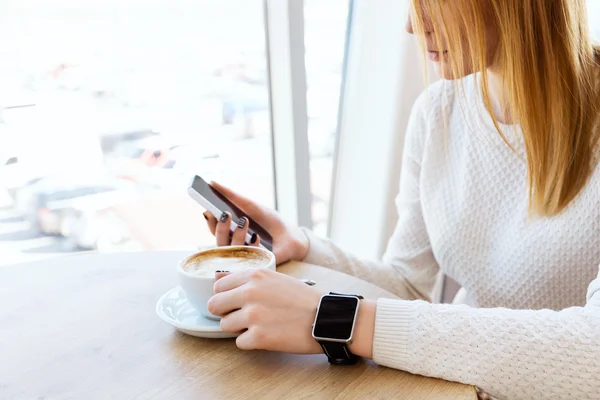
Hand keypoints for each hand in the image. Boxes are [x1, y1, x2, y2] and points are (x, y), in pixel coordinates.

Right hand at [203, 181, 309, 264]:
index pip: (214, 229)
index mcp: (230, 232)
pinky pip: (248, 260)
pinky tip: (256, 236)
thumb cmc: (269, 221)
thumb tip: (212, 183)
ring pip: (231, 251)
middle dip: (221, 227)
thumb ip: (232, 197)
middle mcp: (233, 246)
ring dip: (236, 235)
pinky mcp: (255, 265)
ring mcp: (244, 257)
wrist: (291, 236)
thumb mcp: (251, 206)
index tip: (209, 210)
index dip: (210, 221)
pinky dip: (251, 246)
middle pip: (219, 241)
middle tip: (226, 214)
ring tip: (244, 221)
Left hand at [207, 268, 323, 353]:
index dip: (225, 296)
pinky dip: (251, 342)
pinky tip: (268, 335)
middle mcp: (250, 292)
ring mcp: (253, 315)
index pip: (218, 286)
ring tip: (259, 326)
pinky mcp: (259, 337)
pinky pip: (239, 342)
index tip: (234, 302)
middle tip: (241, 317)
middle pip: (214, 305)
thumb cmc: (302, 298)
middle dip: (225, 313)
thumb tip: (216, 280)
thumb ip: (248, 280)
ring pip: (224, 325)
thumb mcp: (275, 278)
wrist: (326, 317)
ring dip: (238, 328)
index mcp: (254, 275)